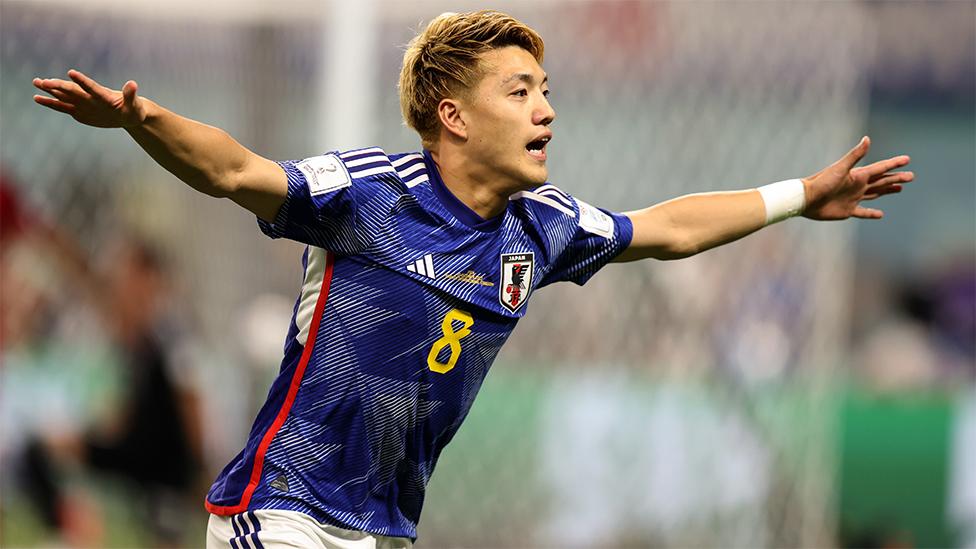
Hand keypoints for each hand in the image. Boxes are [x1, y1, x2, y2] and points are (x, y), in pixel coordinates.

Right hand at [33, 69, 147, 128]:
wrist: (127, 115)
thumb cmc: (133, 110)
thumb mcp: (134, 105)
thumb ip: (131, 95)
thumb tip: (133, 84)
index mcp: (103, 96)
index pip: (91, 87)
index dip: (82, 81)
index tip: (71, 73)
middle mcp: (90, 98)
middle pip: (73, 91)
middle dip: (59, 86)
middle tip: (44, 81)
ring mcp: (83, 104)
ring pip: (64, 96)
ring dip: (51, 89)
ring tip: (36, 82)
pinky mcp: (79, 112)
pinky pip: (62, 107)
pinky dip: (50, 103)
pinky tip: (37, 98)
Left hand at [801, 136, 912, 219]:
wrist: (806, 199)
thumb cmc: (822, 182)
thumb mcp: (841, 168)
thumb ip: (855, 155)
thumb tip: (867, 138)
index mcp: (858, 175)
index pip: (880, 168)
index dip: (893, 164)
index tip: (907, 159)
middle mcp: (857, 186)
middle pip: (881, 181)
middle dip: (896, 178)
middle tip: (911, 176)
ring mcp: (853, 198)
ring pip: (875, 194)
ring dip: (887, 191)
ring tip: (900, 188)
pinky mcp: (847, 210)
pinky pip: (863, 212)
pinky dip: (872, 214)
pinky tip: (881, 214)